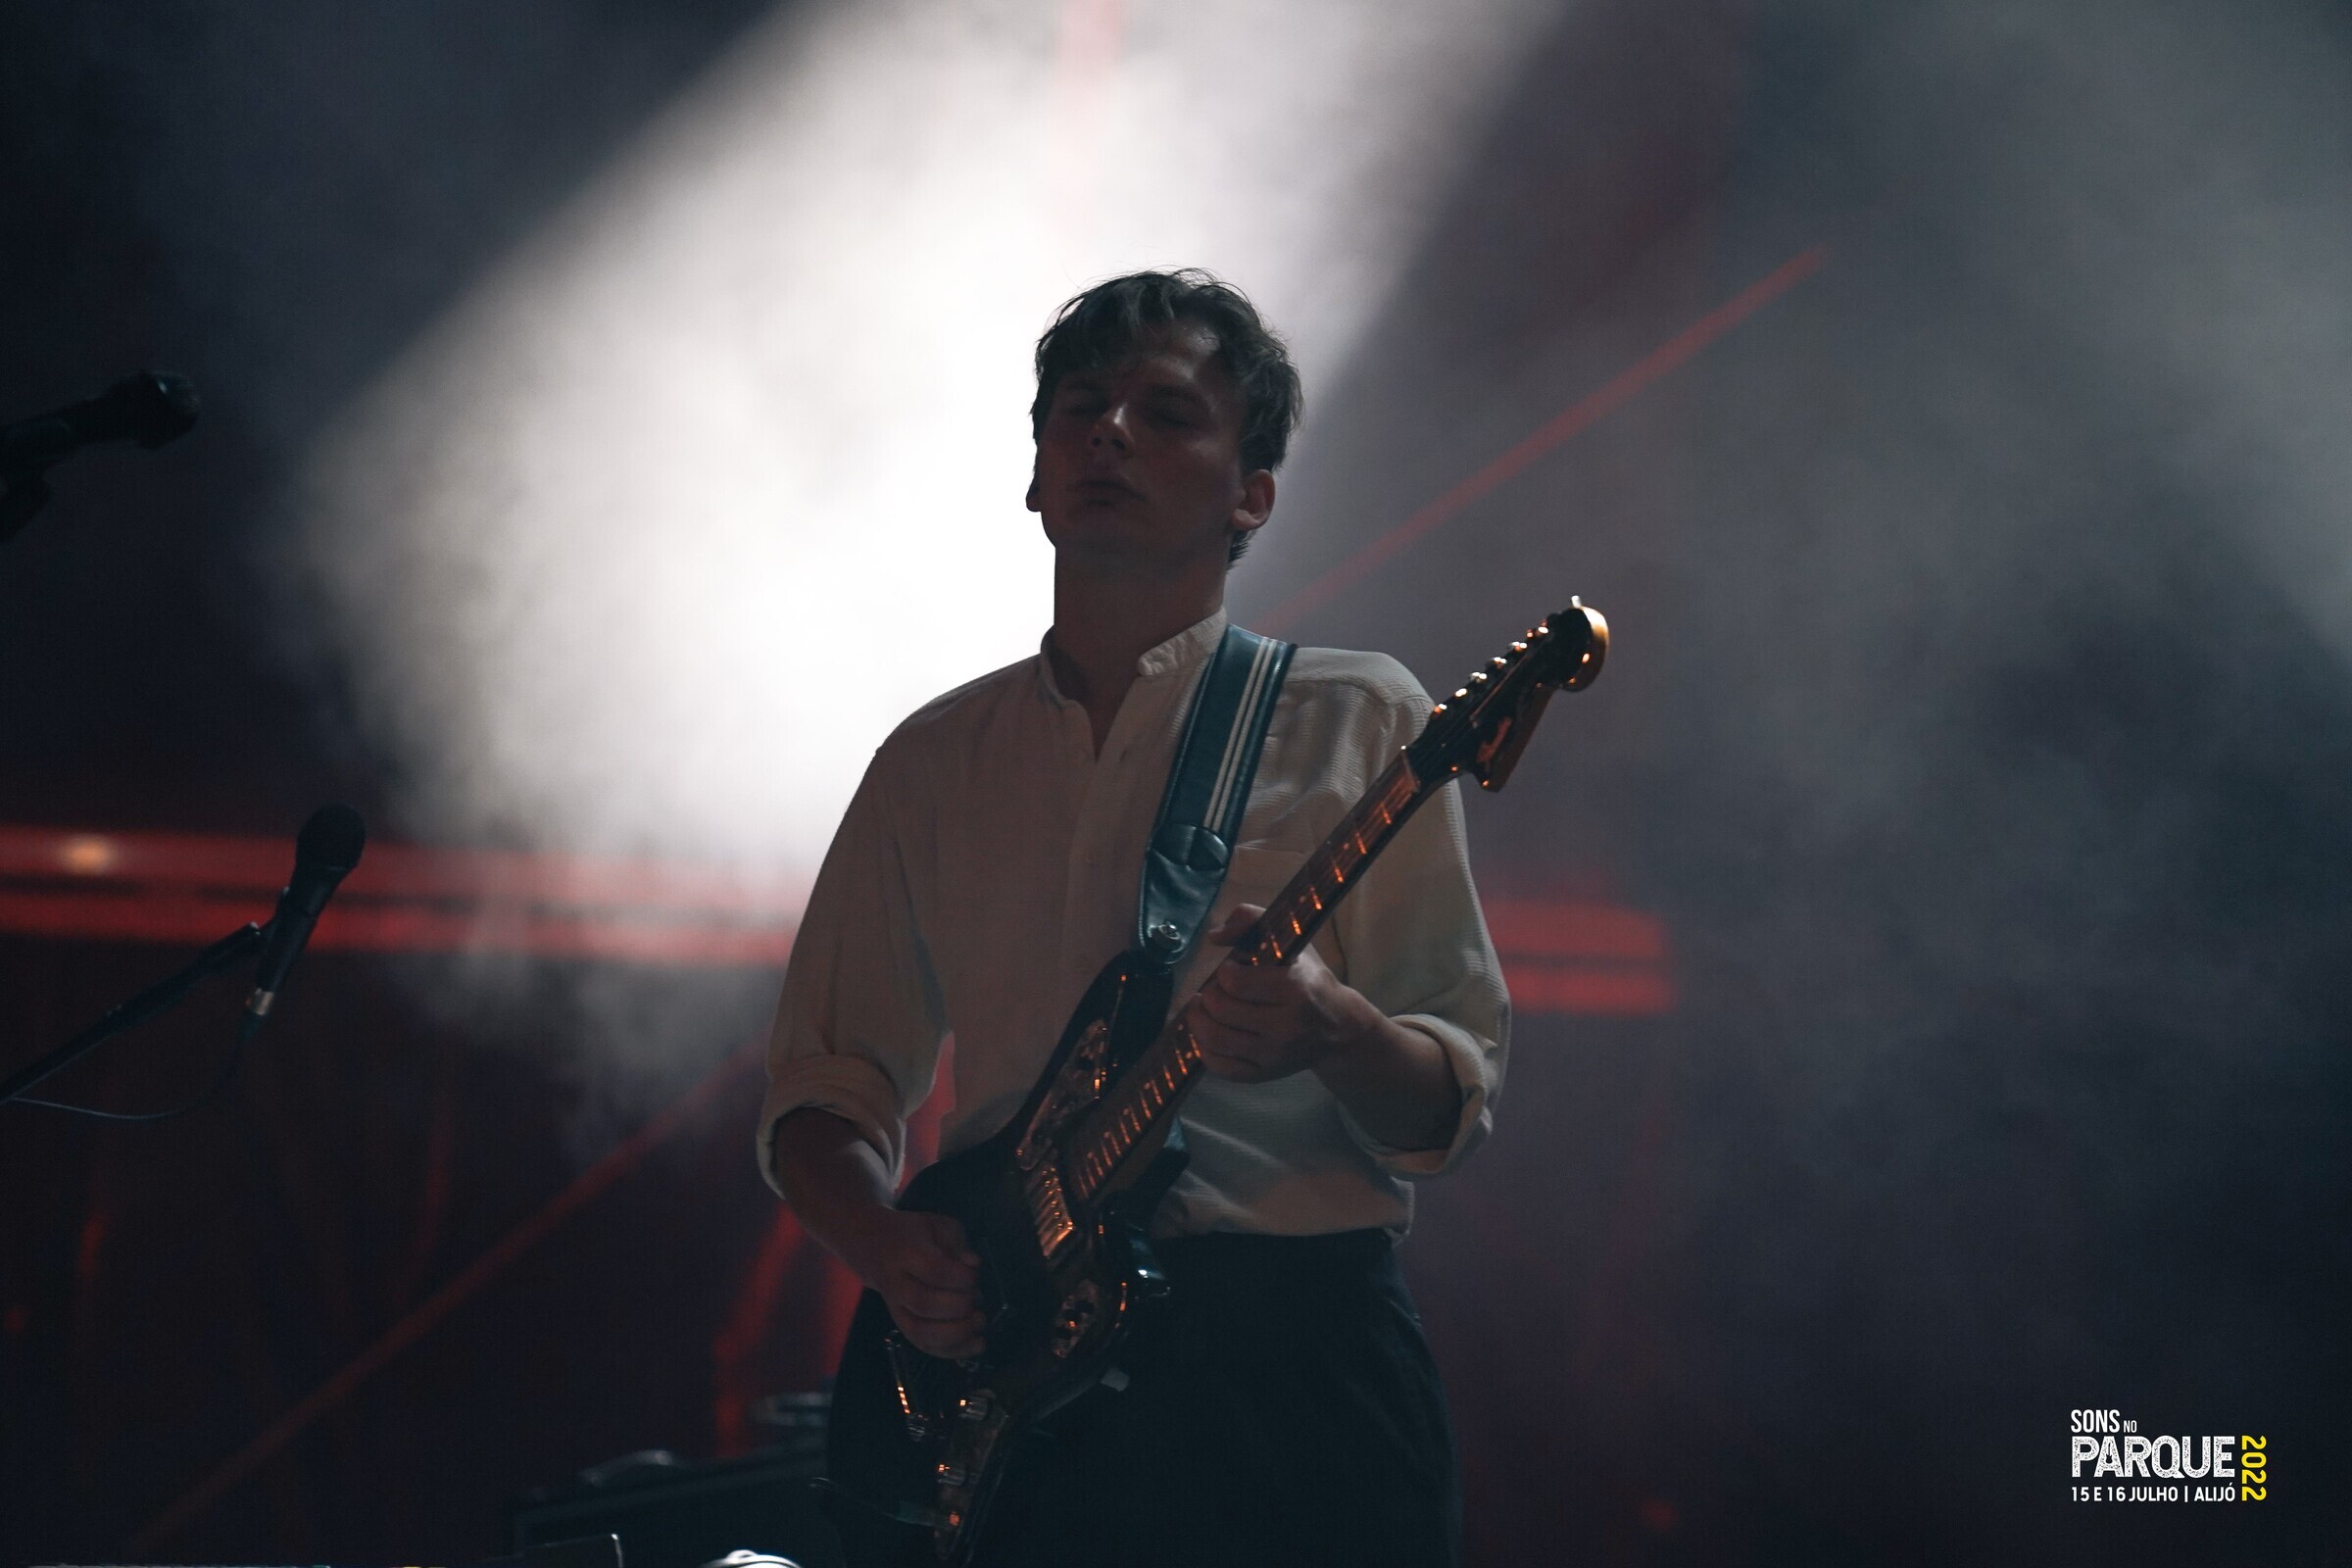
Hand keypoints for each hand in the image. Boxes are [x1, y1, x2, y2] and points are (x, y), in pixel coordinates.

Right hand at [838, 1207, 984, 1359]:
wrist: (874, 1247)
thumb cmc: (913, 1235)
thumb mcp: (937, 1225)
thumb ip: (958, 1243)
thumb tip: (973, 1265)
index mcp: (905, 1253)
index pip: (932, 1269)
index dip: (959, 1276)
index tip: (974, 1275)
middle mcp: (896, 1284)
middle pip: (925, 1303)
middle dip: (959, 1305)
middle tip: (976, 1299)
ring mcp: (896, 1309)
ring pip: (921, 1332)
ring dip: (957, 1333)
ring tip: (979, 1322)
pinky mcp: (902, 1326)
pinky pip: (924, 1346)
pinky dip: (952, 1350)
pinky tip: (975, 1344)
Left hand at [1192, 903, 1384, 1082]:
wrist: (1337, 1028)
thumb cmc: (1308, 978)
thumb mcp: (1289, 939)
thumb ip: (1250, 920)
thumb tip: (1213, 936)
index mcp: (1295, 989)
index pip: (1236, 982)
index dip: (1225, 972)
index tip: (1233, 969)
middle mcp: (1286, 1026)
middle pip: (1221, 1010)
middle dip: (1212, 993)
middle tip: (1219, 989)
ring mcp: (1274, 1055)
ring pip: (1215, 1039)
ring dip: (1198, 1018)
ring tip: (1203, 1007)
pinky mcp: (1264, 1074)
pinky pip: (1220, 1066)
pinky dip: (1203, 1048)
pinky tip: (1207, 1033)